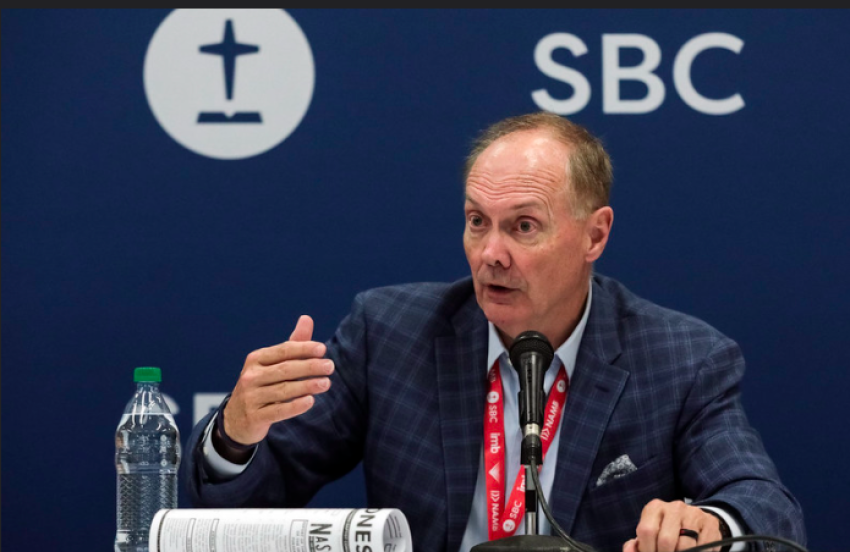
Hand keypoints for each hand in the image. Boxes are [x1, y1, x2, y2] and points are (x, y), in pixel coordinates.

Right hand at [221, 315, 333, 445]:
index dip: (303, 348)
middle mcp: (251, 376)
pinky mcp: (254, 417)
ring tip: (326, 383)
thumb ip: (292, 344)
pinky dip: (295, 406)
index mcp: (256, 359)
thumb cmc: (261, 385)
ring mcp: (251, 397)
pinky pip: (278, 410)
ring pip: (283, 390)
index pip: (283, 351)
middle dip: (310, 367)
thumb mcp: (272, 364)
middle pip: (285, 369)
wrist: (236, 419)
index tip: (323, 349)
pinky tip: (310, 401)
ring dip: (307, 386)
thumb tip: (307, 318)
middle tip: (330, 367)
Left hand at [622, 500, 722, 551]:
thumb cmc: (667, 530)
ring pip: (686, 546)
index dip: (647, 549)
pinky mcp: (710, 523)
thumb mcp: (650, 533)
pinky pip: (703, 547)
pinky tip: (695, 551)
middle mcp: (674, 507)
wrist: (695, 521)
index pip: (646, 531)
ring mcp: (693, 514)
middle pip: (666, 540)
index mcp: (655, 508)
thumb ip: (637, 544)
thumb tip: (631, 549)